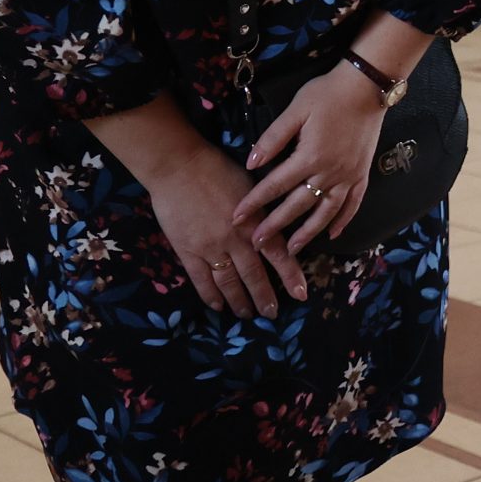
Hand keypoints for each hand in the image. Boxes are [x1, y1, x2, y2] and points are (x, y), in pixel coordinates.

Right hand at [149, 140, 306, 316]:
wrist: (179, 166)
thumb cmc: (218, 168)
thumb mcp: (251, 185)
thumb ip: (263, 209)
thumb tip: (276, 224)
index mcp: (255, 222)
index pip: (278, 255)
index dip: (290, 276)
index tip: (301, 294)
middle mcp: (235, 240)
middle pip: (253, 275)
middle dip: (264, 297)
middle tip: (272, 314)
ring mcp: (210, 248)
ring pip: (228, 282)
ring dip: (239, 300)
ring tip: (247, 315)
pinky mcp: (187, 251)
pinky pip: (201, 279)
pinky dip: (210, 295)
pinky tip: (217, 306)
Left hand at [233, 63, 385, 252]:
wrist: (367, 87)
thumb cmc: (327, 94)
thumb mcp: (295, 110)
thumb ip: (273, 138)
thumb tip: (251, 164)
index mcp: (309, 157)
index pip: (275, 185)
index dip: (254, 202)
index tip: (237, 217)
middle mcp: (329, 173)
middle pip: (298, 205)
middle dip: (275, 225)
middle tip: (257, 243)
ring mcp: (348, 176)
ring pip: (326, 212)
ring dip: (308, 232)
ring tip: (293, 249)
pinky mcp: (362, 173)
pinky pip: (353, 204)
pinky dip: (343, 220)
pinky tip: (333, 233)